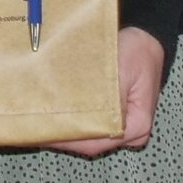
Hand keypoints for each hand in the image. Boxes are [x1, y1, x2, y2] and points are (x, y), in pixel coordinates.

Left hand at [48, 27, 165, 157]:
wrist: (146, 39)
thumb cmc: (137, 52)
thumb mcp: (123, 71)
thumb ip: (109, 98)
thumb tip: (87, 119)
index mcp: (138, 125)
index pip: (97, 142)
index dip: (69, 139)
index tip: (46, 132)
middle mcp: (131, 132)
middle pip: (91, 143)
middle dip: (63, 136)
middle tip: (36, 128)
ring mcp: (122, 127)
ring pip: (89, 137)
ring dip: (66, 130)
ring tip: (41, 122)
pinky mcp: (114, 119)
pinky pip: (91, 126)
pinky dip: (73, 122)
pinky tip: (55, 116)